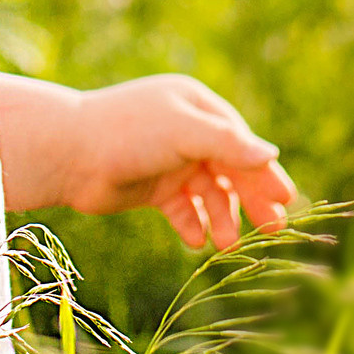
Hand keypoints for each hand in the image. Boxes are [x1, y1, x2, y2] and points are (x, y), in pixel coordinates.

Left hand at [58, 74, 298, 249]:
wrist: (67, 154)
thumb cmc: (127, 132)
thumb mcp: (183, 132)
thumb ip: (228, 145)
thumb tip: (272, 154)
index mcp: (197, 107)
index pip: (240, 143)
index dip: (264, 172)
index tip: (285, 199)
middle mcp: (186, 132)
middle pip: (229, 169)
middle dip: (250, 199)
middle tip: (273, 230)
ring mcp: (169, 160)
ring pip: (208, 193)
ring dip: (221, 217)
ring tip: (226, 245)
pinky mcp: (152, 187)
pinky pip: (182, 208)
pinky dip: (192, 224)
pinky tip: (196, 241)